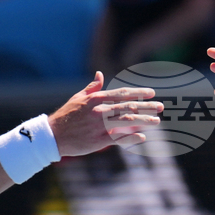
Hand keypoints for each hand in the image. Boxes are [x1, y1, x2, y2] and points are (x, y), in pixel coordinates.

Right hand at [49, 72, 163, 156]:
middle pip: (128, 106)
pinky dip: (131, 137)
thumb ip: (92, 87)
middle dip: (147, 106)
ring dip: (144, 121)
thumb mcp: (78, 98)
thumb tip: (100, 74)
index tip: (152, 93)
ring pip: (127, 121)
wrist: (52, 135)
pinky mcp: (98, 141)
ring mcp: (99, 126)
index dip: (139, 92)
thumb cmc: (66, 115)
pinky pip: (119, 138)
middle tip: (161, 107)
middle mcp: (100, 110)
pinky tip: (143, 137)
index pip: (122, 93)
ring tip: (157, 121)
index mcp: (96, 99)